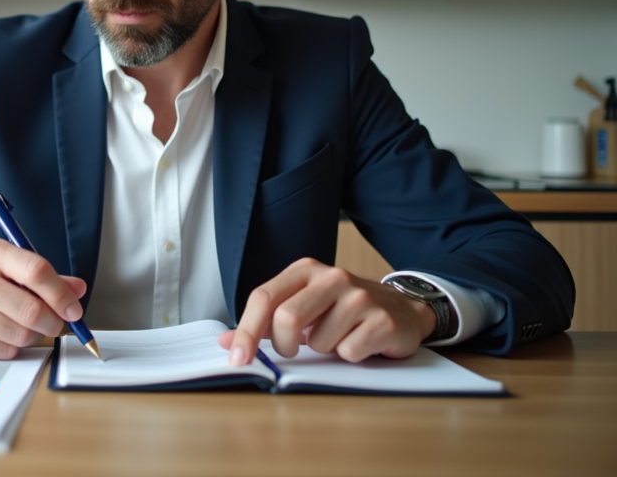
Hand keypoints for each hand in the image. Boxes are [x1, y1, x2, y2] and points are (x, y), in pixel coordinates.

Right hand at [0, 237, 87, 359]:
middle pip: (32, 309)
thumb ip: (42, 278)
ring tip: (24, 327)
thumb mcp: (5, 267)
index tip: (74, 310)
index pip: (36, 271)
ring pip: (21, 334)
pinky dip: (12, 348)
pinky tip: (1, 336)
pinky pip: (4, 350)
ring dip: (32, 336)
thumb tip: (77, 290)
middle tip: (56, 324)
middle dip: (53, 322)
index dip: (62, 294)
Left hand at [217, 258, 438, 364]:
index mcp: (305, 270)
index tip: (237, 358)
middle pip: (287, 318)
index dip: (247, 330)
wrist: (402, 310)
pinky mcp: (382, 320)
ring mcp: (359, 297)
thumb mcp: (303, 308)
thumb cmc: (343, 311)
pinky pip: (348, 351)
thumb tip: (227, 340)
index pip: (264, 297)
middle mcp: (332, 277)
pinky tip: (360, 342)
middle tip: (294, 350)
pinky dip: (348, 355)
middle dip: (285, 345)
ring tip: (338, 337)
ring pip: (319, 341)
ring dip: (323, 349)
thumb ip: (265, 322)